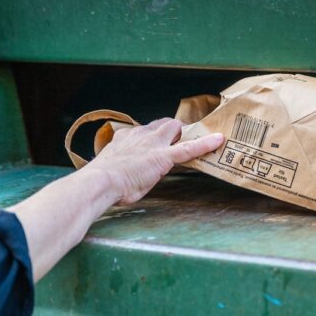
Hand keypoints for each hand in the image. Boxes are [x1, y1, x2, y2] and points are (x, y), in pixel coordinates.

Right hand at [9, 118, 221, 281]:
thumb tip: (97, 190)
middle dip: (172, 131)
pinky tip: (219, 141)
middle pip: (161, 125)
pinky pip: (188, 148)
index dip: (152, 137)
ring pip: (175, 130)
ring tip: (202, 139)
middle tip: (181, 141)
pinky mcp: (163, 157)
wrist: (96, 184)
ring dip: (186, 136)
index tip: (155, 142)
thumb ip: (110, 176)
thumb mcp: (103, 176)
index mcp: (122, 140)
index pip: (141, 132)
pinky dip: (205, 144)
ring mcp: (151, 145)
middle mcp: (137, 136)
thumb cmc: (96, 186)